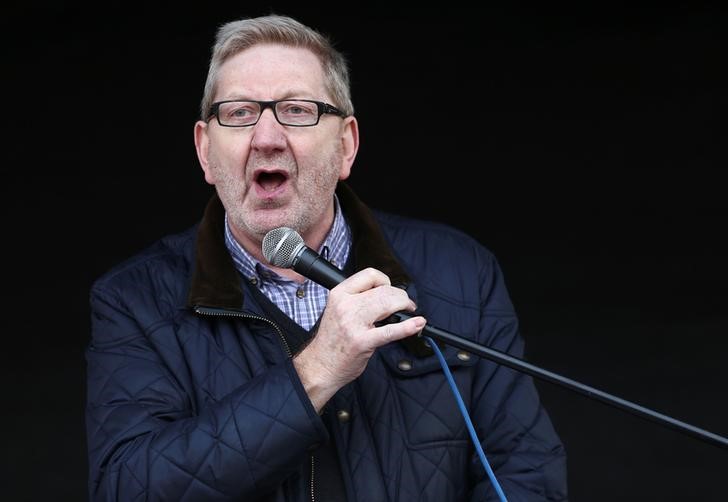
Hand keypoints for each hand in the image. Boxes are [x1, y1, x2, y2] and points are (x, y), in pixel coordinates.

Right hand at [293, 267, 425, 410]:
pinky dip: (408, 327)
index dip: (386, 281)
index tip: (390, 290)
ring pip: (389, 304)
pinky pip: (391, 331)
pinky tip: (417, 324)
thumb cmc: (332, 340)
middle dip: (401, 296)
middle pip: (384, 290)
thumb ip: (358, 298)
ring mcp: (354, 324)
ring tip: (409, 312)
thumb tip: (385, 292)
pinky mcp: (363, 342)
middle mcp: (345, 306)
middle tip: (406, 304)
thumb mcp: (337, 309)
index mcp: (339, 294)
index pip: (370, 275)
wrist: (321, 365)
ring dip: (405, 306)